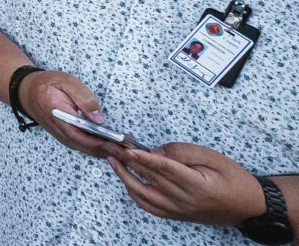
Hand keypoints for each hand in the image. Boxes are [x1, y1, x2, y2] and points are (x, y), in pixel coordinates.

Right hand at [22, 71, 126, 158]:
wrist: (25, 90)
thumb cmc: (46, 83)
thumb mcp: (66, 82)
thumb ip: (83, 98)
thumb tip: (99, 118)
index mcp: (60, 117)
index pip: (84, 137)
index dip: (104, 143)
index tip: (122, 144)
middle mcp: (60, 131)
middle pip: (87, 147)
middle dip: (109, 150)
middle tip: (130, 149)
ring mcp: (61, 135)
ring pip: (85, 149)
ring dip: (104, 151)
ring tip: (124, 148)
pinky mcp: (64, 136)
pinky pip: (81, 146)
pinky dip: (96, 148)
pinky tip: (109, 145)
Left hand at [108, 144, 267, 226]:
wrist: (250, 206)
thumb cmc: (234, 179)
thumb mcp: (213, 157)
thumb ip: (183, 152)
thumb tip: (156, 151)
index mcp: (197, 186)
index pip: (164, 169)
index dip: (143, 158)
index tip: (125, 148)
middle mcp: (185, 201)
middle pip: (150, 178)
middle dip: (127, 160)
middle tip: (109, 144)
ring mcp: (179, 211)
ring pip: (144, 195)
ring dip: (125, 177)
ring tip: (112, 160)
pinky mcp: (177, 215)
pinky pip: (149, 206)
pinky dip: (135, 193)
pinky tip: (127, 179)